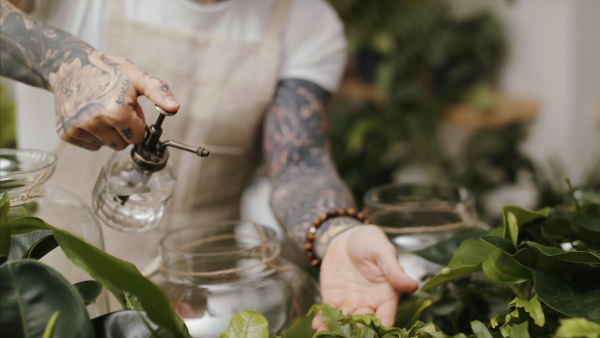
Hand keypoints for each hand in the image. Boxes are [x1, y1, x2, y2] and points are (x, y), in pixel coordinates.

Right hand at [48, 50, 178, 149]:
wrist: (71, 64)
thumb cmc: (108, 70)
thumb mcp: (137, 77)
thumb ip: (158, 92)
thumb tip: (174, 107)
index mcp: (115, 111)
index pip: (138, 137)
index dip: (137, 122)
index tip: (129, 107)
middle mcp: (94, 122)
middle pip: (122, 145)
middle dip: (123, 130)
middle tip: (115, 108)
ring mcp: (78, 128)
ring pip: (106, 146)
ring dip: (108, 133)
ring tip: (102, 109)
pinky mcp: (66, 133)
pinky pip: (90, 145)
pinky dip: (93, 135)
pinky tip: (89, 115)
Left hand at [313, 225, 418, 331]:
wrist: (347, 236)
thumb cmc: (371, 242)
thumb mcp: (384, 252)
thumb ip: (394, 271)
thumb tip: (414, 285)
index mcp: (387, 296)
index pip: (386, 317)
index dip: (382, 327)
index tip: (377, 333)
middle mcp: (369, 304)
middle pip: (364, 324)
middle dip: (358, 332)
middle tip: (350, 336)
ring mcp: (350, 303)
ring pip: (345, 321)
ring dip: (337, 329)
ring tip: (328, 333)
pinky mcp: (333, 298)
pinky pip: (328, 312)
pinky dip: (322, 320)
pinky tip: (317, 325)